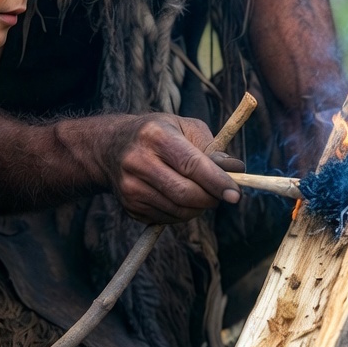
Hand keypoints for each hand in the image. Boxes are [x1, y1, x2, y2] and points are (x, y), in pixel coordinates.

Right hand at [104, 114, 243, 224]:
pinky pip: (167, 219)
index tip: (236, 194)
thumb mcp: (184, 127)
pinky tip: (178, 196)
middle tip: (222, 193)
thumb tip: (236, 170)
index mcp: (155, 136)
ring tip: (200, 192)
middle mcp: (138, 161)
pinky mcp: (129, 207)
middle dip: (211, 198)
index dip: (217, 182)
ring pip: (179, 211)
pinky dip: (182, 213)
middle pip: (185, 193)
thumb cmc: (158, 133)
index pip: (191, 165)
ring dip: (199, 207)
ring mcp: (131, 187)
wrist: (111, 147)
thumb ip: (212, 148)